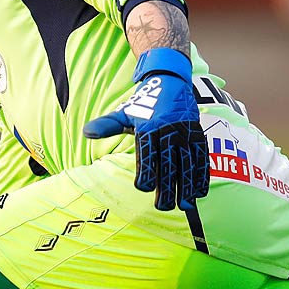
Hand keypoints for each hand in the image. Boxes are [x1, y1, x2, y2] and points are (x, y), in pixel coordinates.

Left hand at [82, 47, 210, 211]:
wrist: (170, 81)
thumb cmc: (144, 103)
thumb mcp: (125, 112)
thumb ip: (108, 125)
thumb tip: (86, 132)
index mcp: (149, 127)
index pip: (147, 154)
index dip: (146, 171)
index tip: (143, 188)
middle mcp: (169, 130)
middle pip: (169, 163)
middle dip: (167, 187)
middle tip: (163, 207)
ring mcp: (186, 133)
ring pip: (188, 163)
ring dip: (188, 186)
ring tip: (185, 205)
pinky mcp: (198, 135)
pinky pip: (202, 158)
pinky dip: (202, 175)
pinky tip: (200, 192)